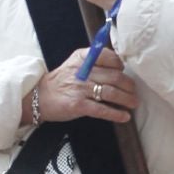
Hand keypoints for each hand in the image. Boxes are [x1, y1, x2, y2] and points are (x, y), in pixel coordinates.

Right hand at [23, 47, 137, 125]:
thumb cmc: (62, 81)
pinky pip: (102, 109)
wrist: (40, 97)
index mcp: (83, 58)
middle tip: (134, 92)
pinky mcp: (78, 105)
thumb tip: (119, 65)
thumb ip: (93, 61)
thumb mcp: (75, 64)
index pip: (108, 57)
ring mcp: (80, 89)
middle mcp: (83, 71)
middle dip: (128, 86)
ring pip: (111, 93)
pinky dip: (116, 114)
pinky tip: (124, 117)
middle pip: (114, 77)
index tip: (124, 72)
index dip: (120, 65)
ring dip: (126, 99)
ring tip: (133, 104)